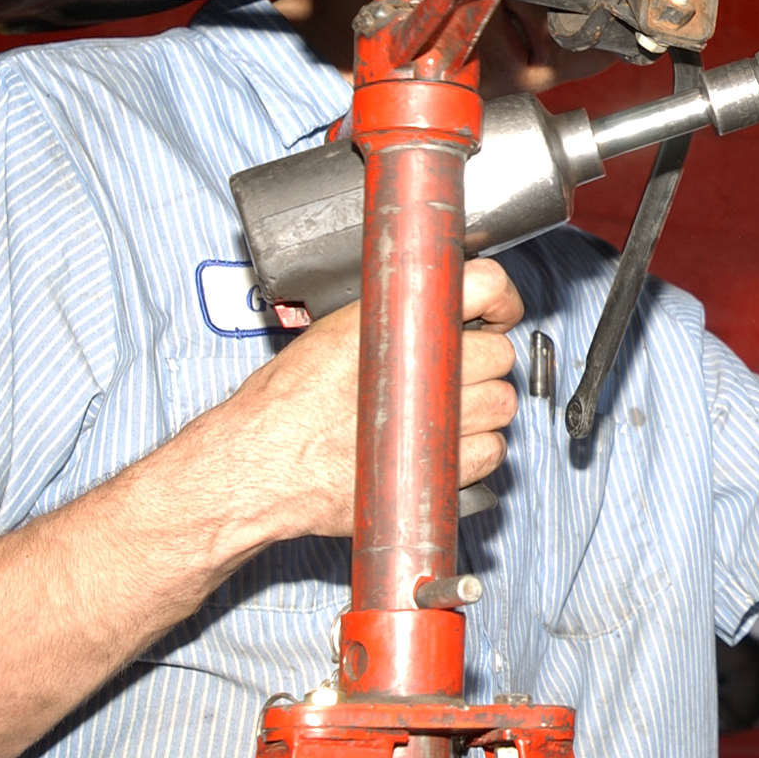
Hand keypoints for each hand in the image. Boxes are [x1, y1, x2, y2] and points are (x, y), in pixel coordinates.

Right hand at [210, 259, 523, 539]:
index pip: (485, 286)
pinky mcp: (438, 471)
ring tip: (440, 411)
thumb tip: (433, 305)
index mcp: (396, 324)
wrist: (257, 464)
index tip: (499, 312)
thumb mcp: (334, 332)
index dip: (501, 298)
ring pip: (501, 405)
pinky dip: (475, 451)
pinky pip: (490, 453)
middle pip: (499, 355)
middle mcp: (422, 369)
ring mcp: (435, 422)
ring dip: (482, 408)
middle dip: (482, 363)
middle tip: (450, 373)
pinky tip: (440, 444)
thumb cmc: (283, 404)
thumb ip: (391, 314)